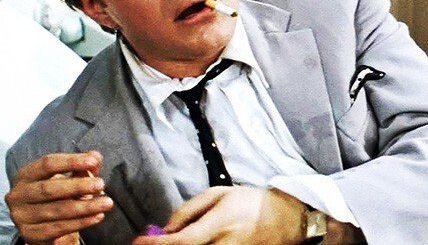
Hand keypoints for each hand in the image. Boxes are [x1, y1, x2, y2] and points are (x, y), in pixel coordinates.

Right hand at [5, 151, 113, 244]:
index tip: (93, 161)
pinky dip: (81, 222)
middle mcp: (19, 195)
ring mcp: (22, 217)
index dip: (71, 161)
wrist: (44, 223)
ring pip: (57, 210)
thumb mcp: (68, 177)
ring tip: (106, 202)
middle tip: (101, 184)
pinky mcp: (31, 234)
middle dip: (78, 186)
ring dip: (85, 206)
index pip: (48, 164)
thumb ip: (82, 166)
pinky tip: (98, 216)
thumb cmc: (58, 194)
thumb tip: (95, 157)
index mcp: (26, 175)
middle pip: (50, 189)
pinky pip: (59, 228)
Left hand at [131, 185, 304, 244]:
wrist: (283, 219)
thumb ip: (189, 210)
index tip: (138, 241)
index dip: (157, 244)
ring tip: (167, 242)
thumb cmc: (249, 202)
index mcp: (220, 224)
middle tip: (144, 244)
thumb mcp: (219, 194)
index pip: (182, 241)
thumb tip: (165, 229)